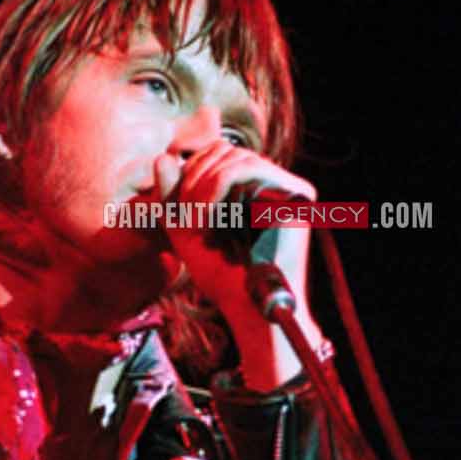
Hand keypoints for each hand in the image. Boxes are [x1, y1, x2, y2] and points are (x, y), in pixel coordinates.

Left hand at [151, 142, 318, 348]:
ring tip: (194, 222)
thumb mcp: (185, 230)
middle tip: (184, 219)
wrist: (247, 309)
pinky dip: (217, 187)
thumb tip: (163, 155)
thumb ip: (171, 194)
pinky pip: (249, 169)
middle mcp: (274, 186)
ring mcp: (288, 189)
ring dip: (203, 186)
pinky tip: (206, 219)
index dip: (190, 171)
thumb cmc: (220, 276)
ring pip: (236, 157)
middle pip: (226, 150)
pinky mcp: (296, 196)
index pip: (218, 153)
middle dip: (195, 179)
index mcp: (253, 189)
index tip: (177, 211)